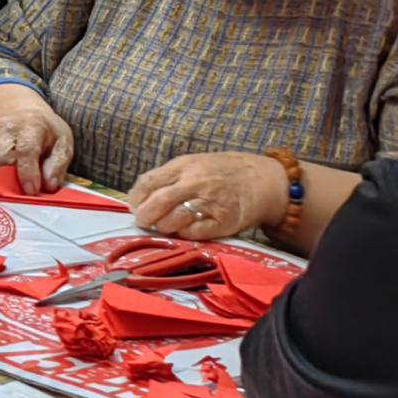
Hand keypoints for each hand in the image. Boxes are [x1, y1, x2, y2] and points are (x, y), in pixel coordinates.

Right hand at [0, 87, 73, 190]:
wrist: (23, 112)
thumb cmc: (45, 133)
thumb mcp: (63, 143)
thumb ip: (58, 164)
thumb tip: (48, 185)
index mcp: (31, 126)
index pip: (25, 150)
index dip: (27, 173)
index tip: (31, 191)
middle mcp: (5, 127)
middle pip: (0, 157)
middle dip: (9, 178)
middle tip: (18, 190)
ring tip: (0, 185)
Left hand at [128, 149, 291, 244]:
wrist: (262, 180)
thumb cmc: (223, 172)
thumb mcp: (194, 163)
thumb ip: (169, 177)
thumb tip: (140, 196)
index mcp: (184, 166)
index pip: (148, 182)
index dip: (136, 198)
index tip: (135, 206)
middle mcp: (196, 182)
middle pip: (158, 202)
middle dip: (145, 216)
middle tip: (143, 222)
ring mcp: (210, 202)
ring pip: (173, 219)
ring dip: (163, 226)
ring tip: (165, 226)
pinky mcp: (222, 221)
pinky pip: (194, 232)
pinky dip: (184, 234)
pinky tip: (185, 230)